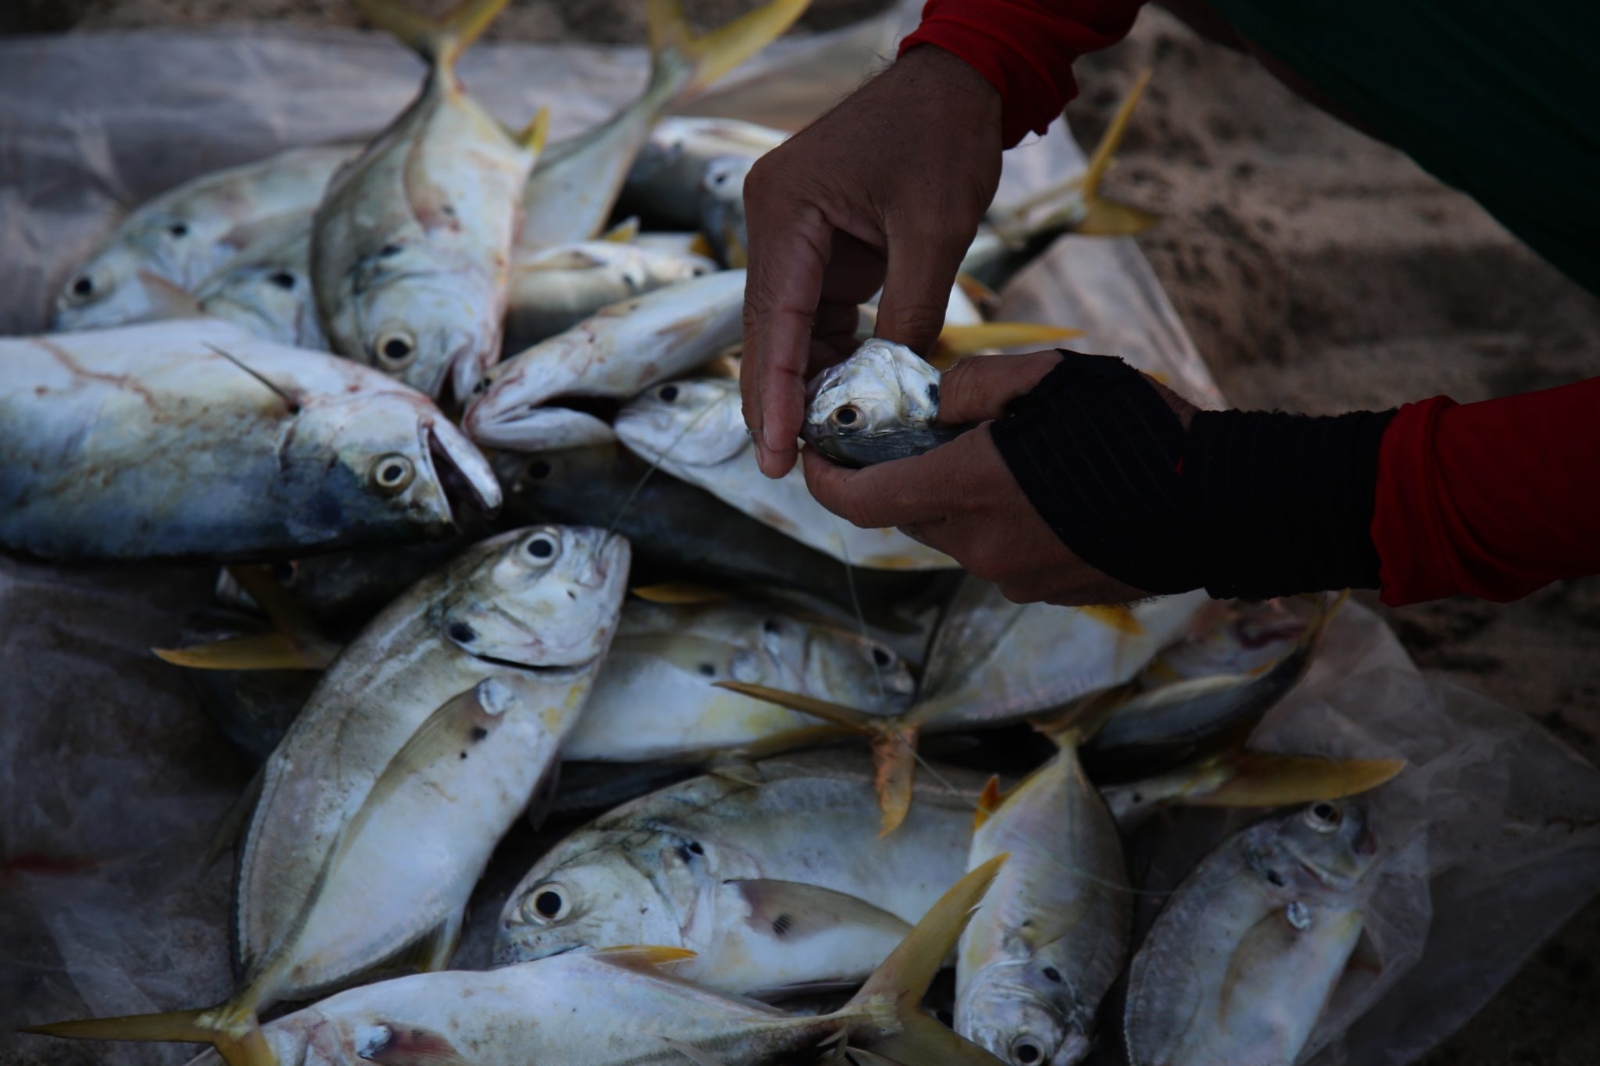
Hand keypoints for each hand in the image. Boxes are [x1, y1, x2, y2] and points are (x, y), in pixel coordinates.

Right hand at [741, 46, 1002, 477]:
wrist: (957, 81)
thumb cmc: (944, 136)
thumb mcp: (937, 230)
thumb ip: (911, 310)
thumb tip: (897, 386)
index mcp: (786, 210)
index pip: (775, 319)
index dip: (776, 392)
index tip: (777, 452)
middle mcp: (773, 222)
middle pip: (768, 329)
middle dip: (776, 399)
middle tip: (781, 467)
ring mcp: (792, 234)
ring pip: (789, 327)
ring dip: (804, 383)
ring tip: (814, 445)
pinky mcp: (818, 245)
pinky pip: (816, 312)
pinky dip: (829, 354)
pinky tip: (842, 397)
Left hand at [802, 350, 1197, 605]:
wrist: (1222, 504)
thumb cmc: (1138, 430)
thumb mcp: (1051, 377)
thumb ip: (972, 386)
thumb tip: (929, 404)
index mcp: (968, 487)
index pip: (860, 502)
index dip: (823, 481)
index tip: (812, 455)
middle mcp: (980, 544)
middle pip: (905, 517)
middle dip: (899, 479)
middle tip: (919, 435)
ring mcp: (1014, 578)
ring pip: (953, 536)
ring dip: (955, 500)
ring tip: (1002, 456)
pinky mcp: (1047, 594)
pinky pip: (998, 556)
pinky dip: (998, 523)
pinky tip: (1044, 491)